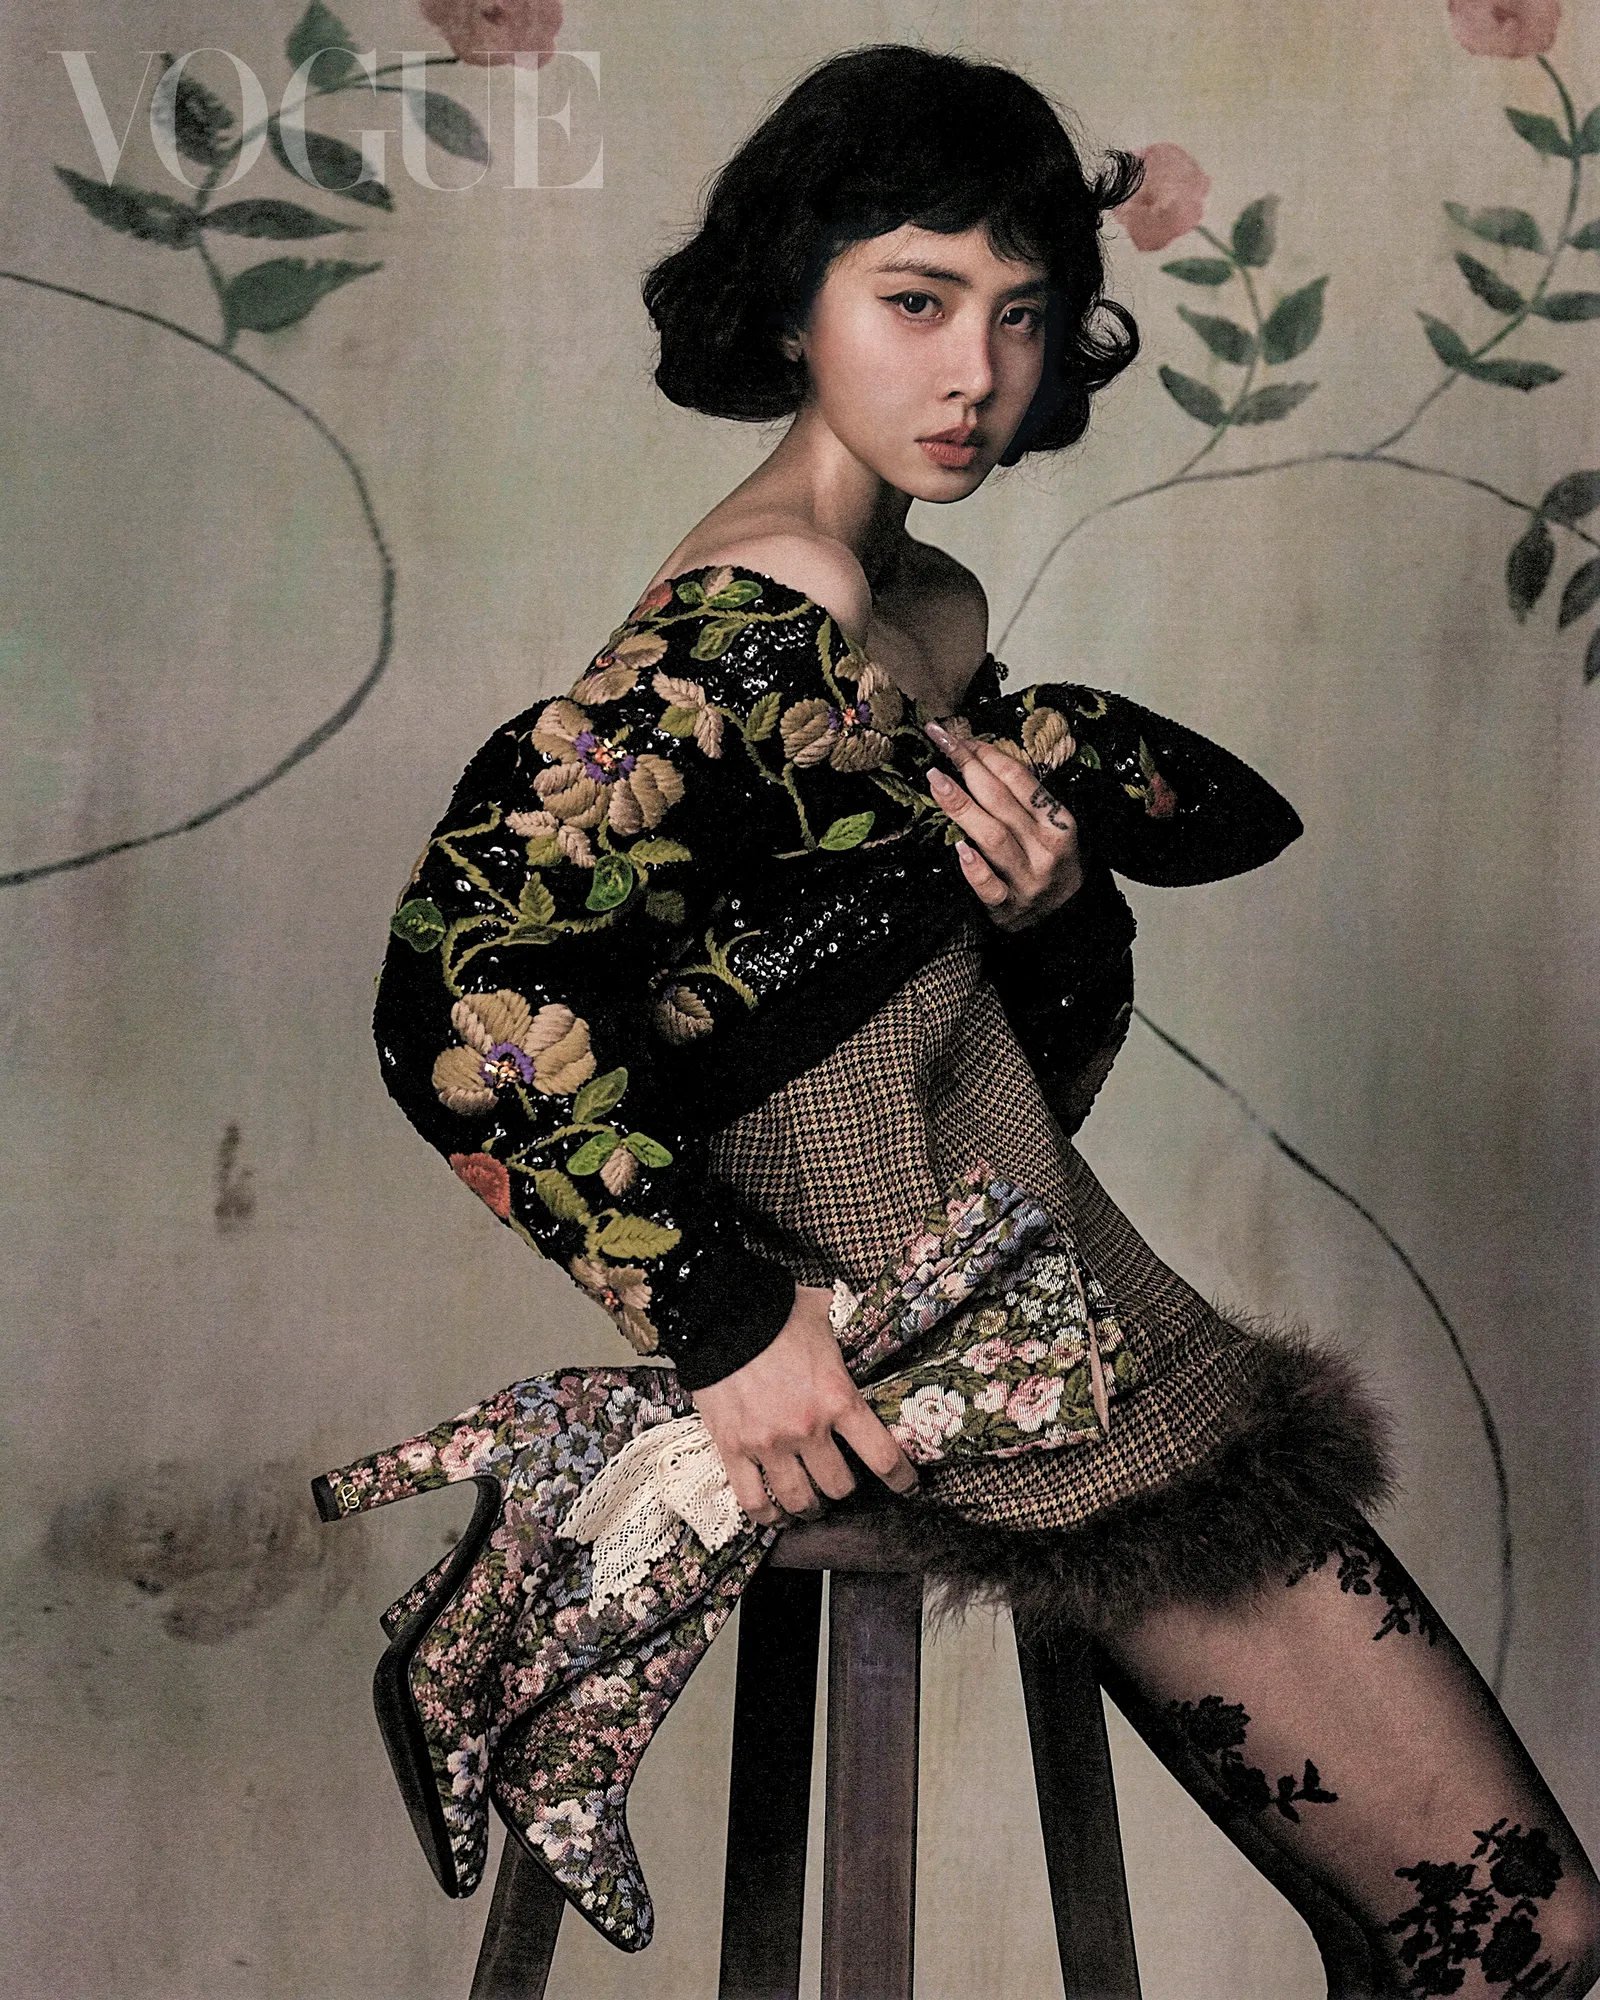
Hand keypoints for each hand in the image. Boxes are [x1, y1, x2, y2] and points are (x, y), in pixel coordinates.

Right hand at [690, 1284, 918, 1526]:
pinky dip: (767, 1515)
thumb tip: (860, 1323)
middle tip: (840, 1482)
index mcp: (838, 1398)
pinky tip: (775, 1516)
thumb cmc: (776, 1311)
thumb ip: (844, 1336)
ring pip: (799, 1501)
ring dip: (809, 1508)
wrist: (719, 1311)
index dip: (901, 1479)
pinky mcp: (733, 1449)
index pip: (883, 1456)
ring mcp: (769, 1444)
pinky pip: (753, 1500)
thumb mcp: (825, 1318)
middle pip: (840, 1487)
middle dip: (843, 1489)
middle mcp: (807, 1429)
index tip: (907, 1486)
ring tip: (811, 1506)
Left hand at [923, 718, 1083, 931]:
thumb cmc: (1051, 865)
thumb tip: (980, 760)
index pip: (1019, 779)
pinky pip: (990, 887)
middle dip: (968, 766)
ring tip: (937, 780)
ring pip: (992, 836)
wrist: (1068, 920)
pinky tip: (959, 849)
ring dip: (962, 806)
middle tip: (940, 742)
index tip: (960, 737)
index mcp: (1058, 822)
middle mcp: (1044, 847)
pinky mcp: (1008, 907)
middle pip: (1001, 801)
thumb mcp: (1051, 829)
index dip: (987, 754)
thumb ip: (1023, 800)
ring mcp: (1027, 878)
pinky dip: (975, 868)